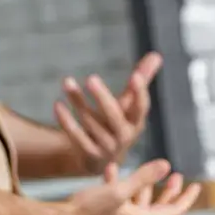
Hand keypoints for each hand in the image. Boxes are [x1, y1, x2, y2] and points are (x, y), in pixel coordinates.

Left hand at [55, 52, 162, 172]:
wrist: (102, 160)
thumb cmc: (117, 123)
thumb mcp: (129, 104)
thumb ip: (141, 80)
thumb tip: (156, 55)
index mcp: (136, 122)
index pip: (141, 107)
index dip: (139, 93)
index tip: (135, 76)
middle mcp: (124, 136)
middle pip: (113, 115)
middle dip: (102, 97)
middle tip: (91, 78)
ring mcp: (107, 147)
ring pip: (90, 122)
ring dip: (78, 101)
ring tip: (67, 81)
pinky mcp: (89, 154)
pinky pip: (76, 137)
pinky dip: (66, 121)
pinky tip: (58, 104)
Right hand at [59, 159, 201, 214]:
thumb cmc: (90, 210)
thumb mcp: (119, 190)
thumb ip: (143, 177)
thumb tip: (168, 165)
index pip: (174, 211)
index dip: (187, 198)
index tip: (197, 186)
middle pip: (159, 207)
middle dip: (169, 191)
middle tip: (177, 176)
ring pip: (139, 202)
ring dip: (145, 185)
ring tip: (149, 168)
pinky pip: (120, 200)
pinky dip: (121, 185)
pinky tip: (112, 168)